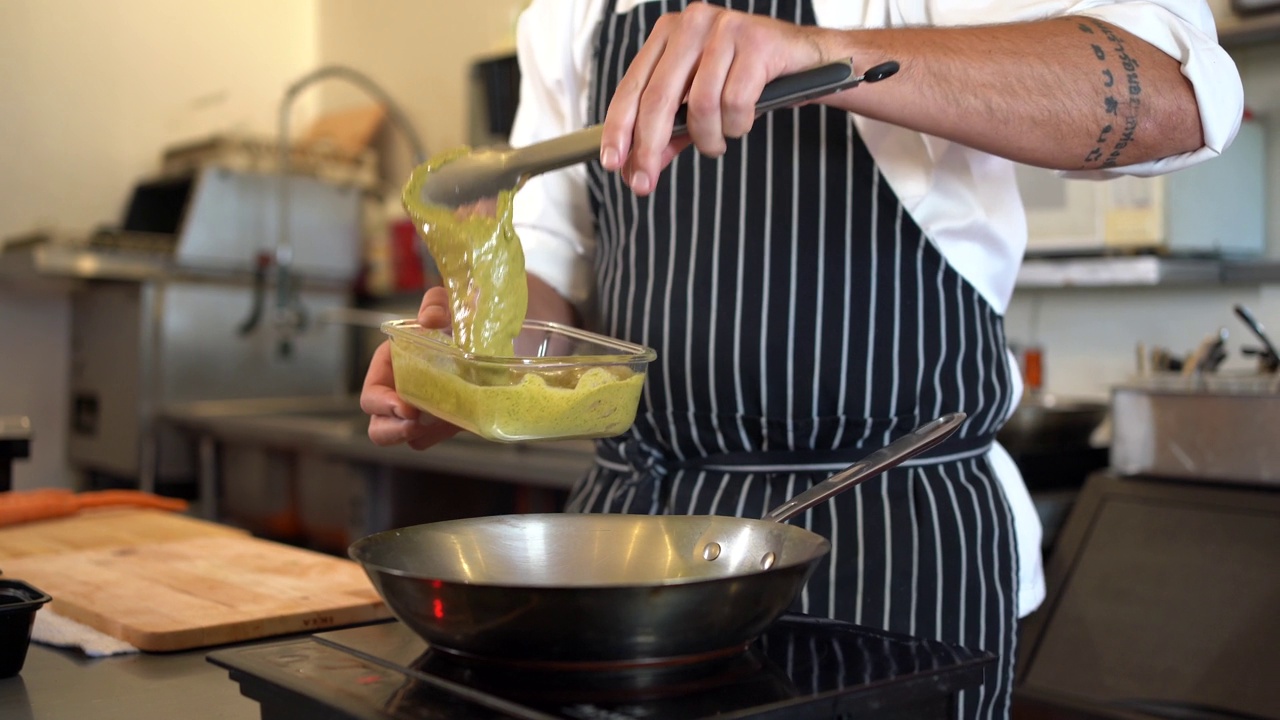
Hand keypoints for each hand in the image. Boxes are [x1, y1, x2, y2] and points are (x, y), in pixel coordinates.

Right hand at [360, 286, 461, 449]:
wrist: (502, 335)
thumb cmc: (466, 317)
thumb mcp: (452, 303)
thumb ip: (437, 303)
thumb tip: (429, 319)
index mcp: (392, 363)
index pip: (373, 392)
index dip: (382, 403)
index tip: (406, 407)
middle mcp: (402, 389)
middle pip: (380, 424)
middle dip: (392, 429)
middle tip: (414, 424)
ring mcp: (423, 408)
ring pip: (406, 436)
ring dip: (415, 436)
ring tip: (435, 425)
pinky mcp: (445, 421)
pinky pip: (433, 438)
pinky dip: (441, 435)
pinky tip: (460, 421)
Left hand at [599, 3, 829, 194]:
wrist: (809, 62)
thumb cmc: (749, 81)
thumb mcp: (700, 107)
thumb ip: (668, 134)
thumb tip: (637, 169)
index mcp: (668, 35)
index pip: (632, 86)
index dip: (618, 128)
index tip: (612, 163)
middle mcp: (691, 24)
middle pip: (658, 98)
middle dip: (649, 147)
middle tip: (645, 182)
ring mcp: (725, 28)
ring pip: (700, 105)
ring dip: (709, 138)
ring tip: (718, 142)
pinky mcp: (757, 41)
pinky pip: (736, 102)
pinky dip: (738, 124)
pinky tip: (743, 122)